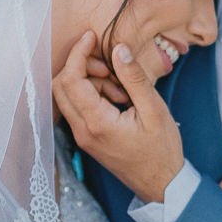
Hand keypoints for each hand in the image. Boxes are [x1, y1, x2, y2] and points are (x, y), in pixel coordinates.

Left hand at [53, 32, 183, 202]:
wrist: (161, 184)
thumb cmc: (162, 150)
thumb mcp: (154, 110)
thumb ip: (134, 78)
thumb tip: (118, 48)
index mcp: (97, 123)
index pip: (70, 79)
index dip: (78, 53)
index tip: (92, 37)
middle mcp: (82, 131)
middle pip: (60, 86)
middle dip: (80, 66)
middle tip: (109, 64)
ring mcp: (82, 137)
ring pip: (68, 97)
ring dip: (89, 82)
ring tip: (122, 88)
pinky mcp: (87, 139)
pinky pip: (78, 109)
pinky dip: (93, 95)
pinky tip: (119, 99)